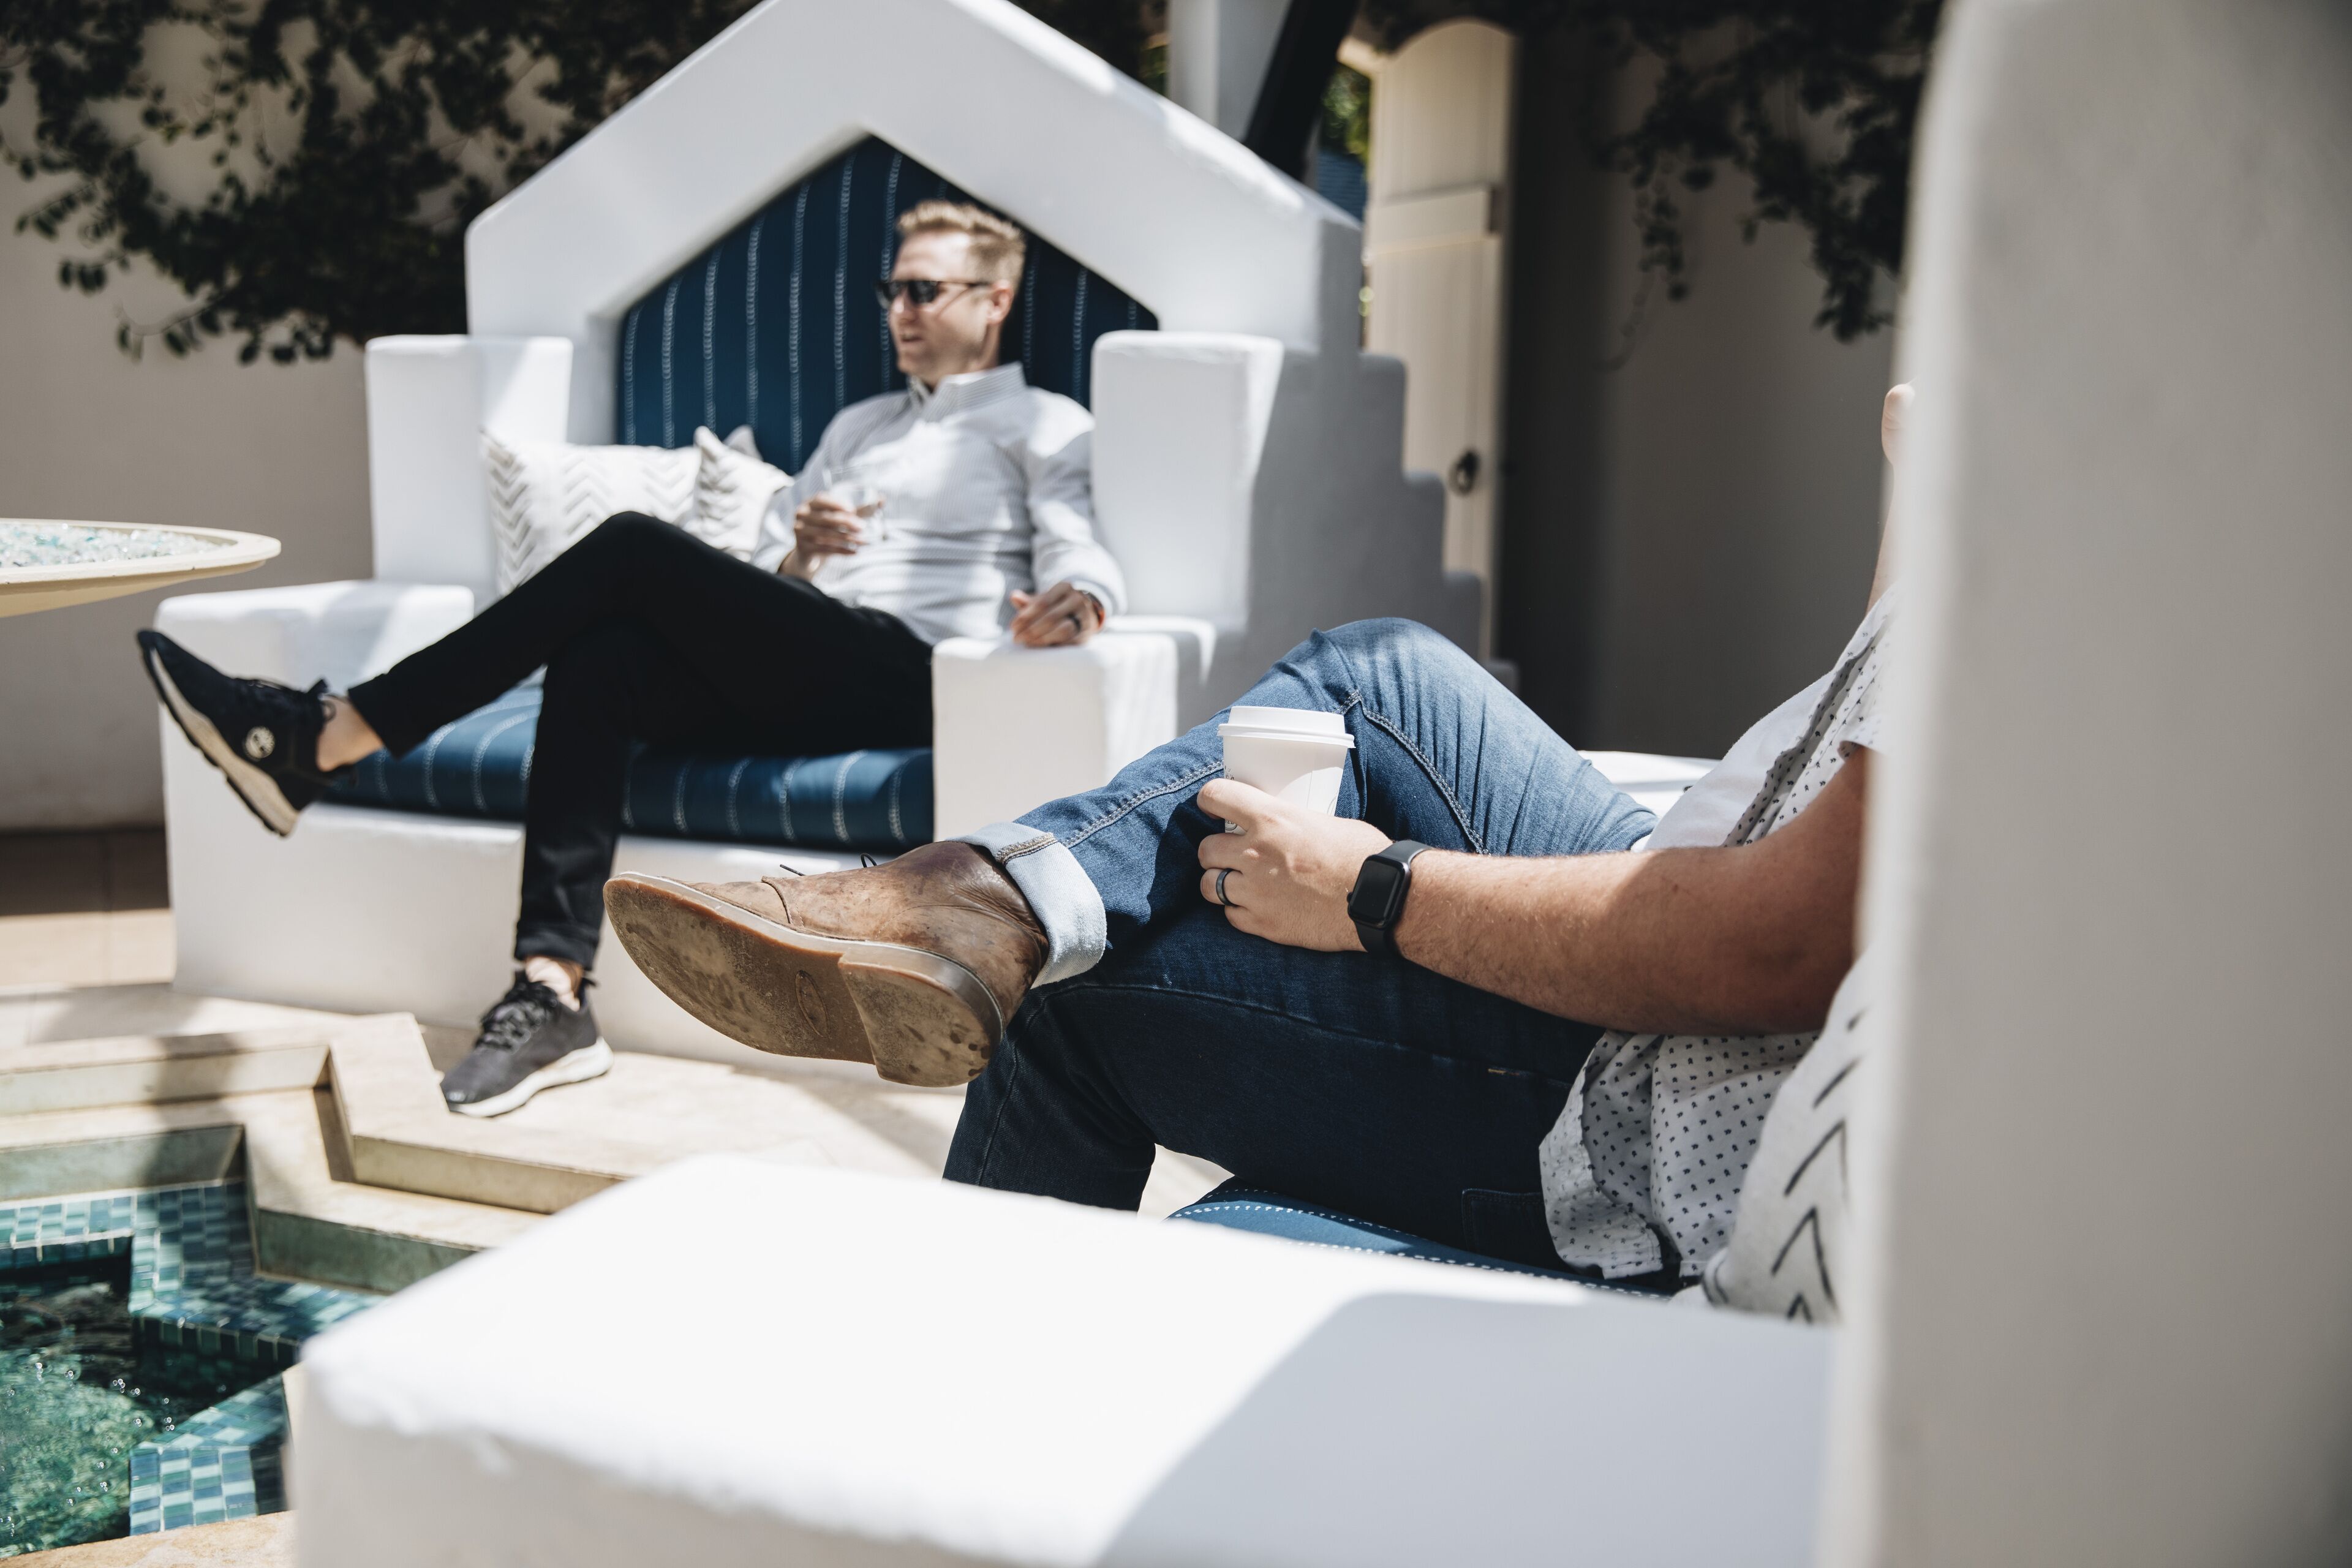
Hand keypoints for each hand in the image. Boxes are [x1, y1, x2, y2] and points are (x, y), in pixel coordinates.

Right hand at [787, 496, 867, 575]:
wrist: (809, 551)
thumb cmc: (829, 528)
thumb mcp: (840, 517)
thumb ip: (860, 509)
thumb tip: (883, 499)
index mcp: (809, 504)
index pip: (822, 499)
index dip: (837, 503)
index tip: (852, 510)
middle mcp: (801, 515)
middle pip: (826, 518)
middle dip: (846, 523)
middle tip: (863, 527)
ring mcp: (800, 532)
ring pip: (827, 535)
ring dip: (848, 539)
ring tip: (864, 541)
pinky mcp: (803, 547)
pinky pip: (826, 549)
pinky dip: (842, 551)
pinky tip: (855, 552)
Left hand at [1009, 581, 1103, 646]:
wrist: (1082, 613)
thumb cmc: (1056, 606)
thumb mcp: (1044, 600)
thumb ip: (1028, 601)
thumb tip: (1013, 597)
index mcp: (1064, 587)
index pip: (1043, 603)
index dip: (1026, 616)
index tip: (1013, 627)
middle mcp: (1077, 600)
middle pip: (1051, 617)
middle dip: (1031, 630)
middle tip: (1016, 638)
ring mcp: (1085, 617)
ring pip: (1063, 630)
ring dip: (1041, 639)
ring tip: (1027, 643)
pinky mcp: (1086, 633)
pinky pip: (1069, 642)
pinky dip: (1053, 645)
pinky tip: (1040, 647)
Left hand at [1195, 779, 1391, 951]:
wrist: (1381, 899)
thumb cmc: (1364, 856)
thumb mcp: (1325, 821)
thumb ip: (1292, 823)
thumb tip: (1283, 825)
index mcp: (1272, 819)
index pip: (1216, 796)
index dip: (1210, 800)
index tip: (1213, 807)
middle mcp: (1255, 853)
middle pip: (1206, 848)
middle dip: (1216, 850)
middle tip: (1231, 853)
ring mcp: (1255, 891)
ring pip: (1209, 885)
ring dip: (1220, 881)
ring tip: (1240, 883)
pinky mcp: (1263, 923)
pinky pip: (1230, 915)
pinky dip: (1239, 911)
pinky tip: (1258, 906)